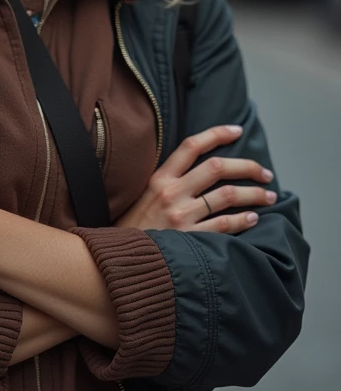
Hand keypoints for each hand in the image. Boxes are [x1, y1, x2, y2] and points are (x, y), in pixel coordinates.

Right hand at [115, 124, 276, 233]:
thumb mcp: (145, 196)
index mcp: (159, 177)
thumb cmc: (135, 227)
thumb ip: (171, 181)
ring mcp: (181, 216)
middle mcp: (171, 192)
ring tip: (269, 197)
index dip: (217, 134)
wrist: (120, 259)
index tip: (237, 130)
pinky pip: (225, 225)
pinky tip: (254, 219)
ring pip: (227, 195)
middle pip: (217, 168)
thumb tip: (205, 170)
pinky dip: (244, 220)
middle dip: (248, 167)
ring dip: (254, 194)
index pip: (192, 146)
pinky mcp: (189, 239)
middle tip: (266, 173)